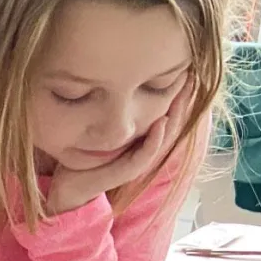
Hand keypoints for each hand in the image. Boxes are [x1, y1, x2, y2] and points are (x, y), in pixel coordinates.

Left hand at [47, 77, 194, 214]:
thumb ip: (106, 113)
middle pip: (170, 124)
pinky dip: (154, 139)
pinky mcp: (126, 172)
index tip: (186, 73)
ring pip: (164, 138)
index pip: (165, 115)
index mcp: (139, 141)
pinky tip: (161, 122)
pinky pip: (144, 155)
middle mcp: (142, 151)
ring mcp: (136, 162)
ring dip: (175, 117)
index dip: (177, 97)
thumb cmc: (81, 158)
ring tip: (184, 96)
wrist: (67, 187)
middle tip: (193, 78)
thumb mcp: (97, 131)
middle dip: (182, 102)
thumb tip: (110, 80)